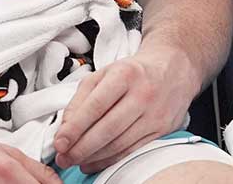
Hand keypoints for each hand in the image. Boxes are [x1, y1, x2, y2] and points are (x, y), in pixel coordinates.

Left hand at [51, 50, 191, 172]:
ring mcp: (154, 114)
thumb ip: (81, 98)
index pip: (95, 106)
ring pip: (120, 143)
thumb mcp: (104, 73)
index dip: (75, 127)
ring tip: (75, 161)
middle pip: (108, 129)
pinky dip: (111, 160)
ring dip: (94, 157)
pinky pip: (132, 150)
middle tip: (64, 158)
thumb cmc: (134, 72)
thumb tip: (66, 127)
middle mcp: (142, 95)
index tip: (59, 142)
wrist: (173, 70)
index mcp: (124, 75)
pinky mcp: (162, 130)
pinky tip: (95, 163)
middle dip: (81, 148)